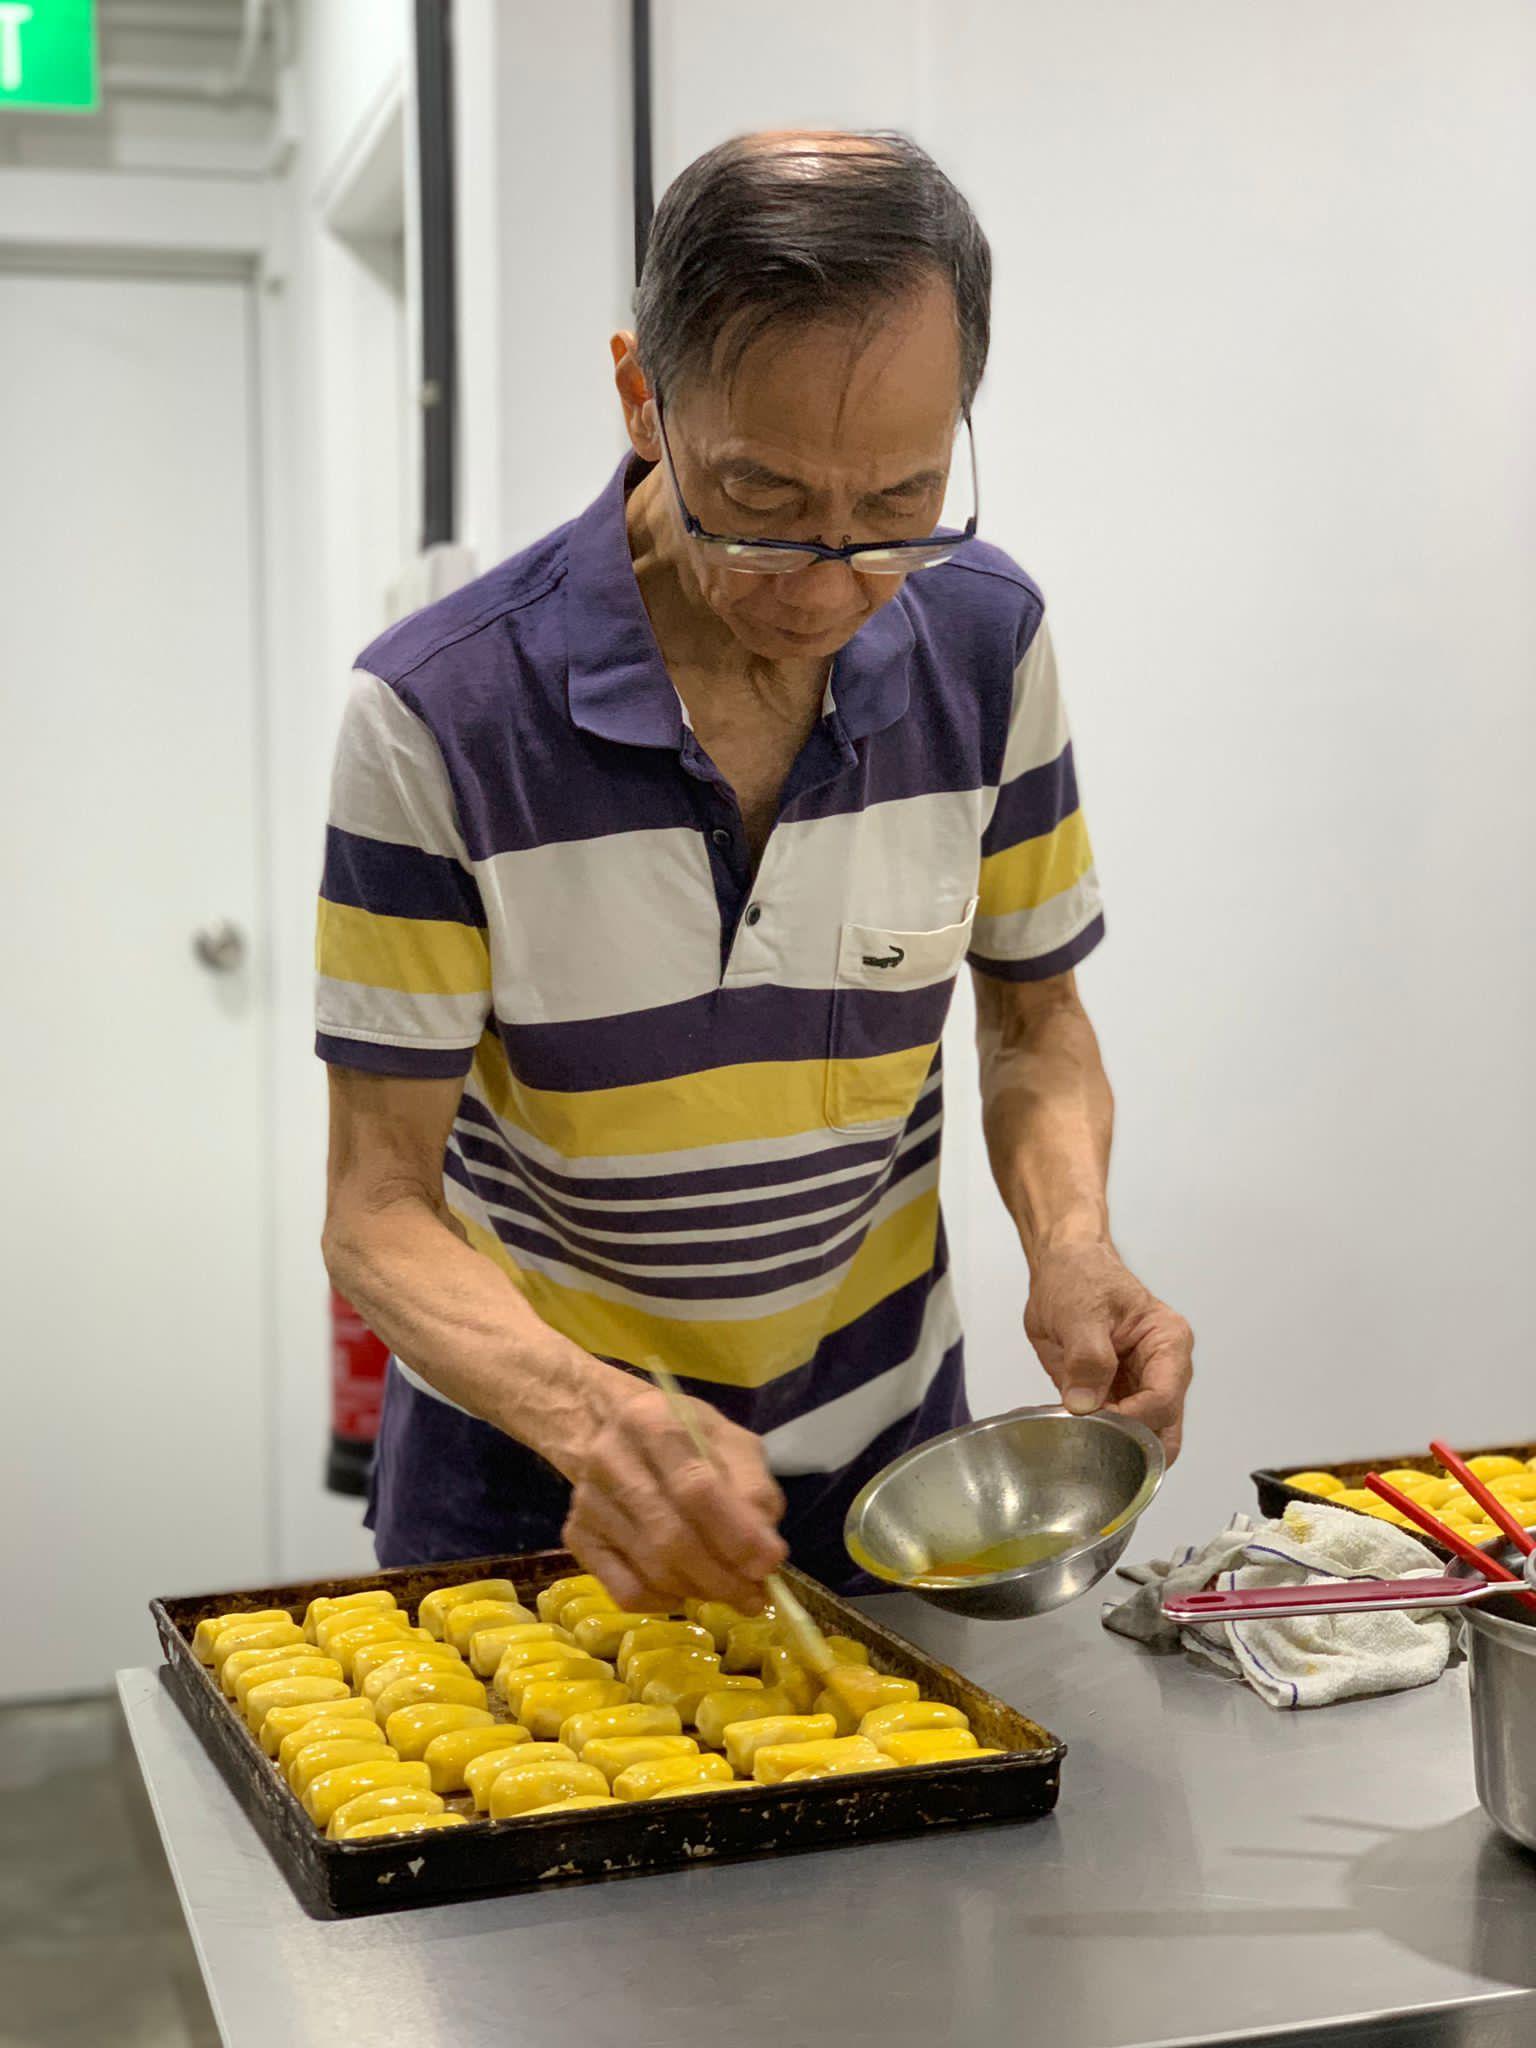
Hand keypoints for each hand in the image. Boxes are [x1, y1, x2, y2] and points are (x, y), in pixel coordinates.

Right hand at [560, 1376, 788, 1611]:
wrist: (607, 1426)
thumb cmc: (682, 1434)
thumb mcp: (728, 1440)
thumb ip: (753, 1487)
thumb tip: (765, 1550)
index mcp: (653, 1422)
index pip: (696, 1488)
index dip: (736, 1534)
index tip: (769, 1564)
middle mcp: (611, 1459)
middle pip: (671, 1537)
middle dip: (721, 1576)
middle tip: (754, 1597)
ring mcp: (588, 1501)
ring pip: (650, 1568)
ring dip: (699, 1591)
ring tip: (730, 1593)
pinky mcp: (576, 1536)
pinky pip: (624, 1590)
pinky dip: (663, 1601)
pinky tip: (685, 1590)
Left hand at [1023, 1239, 1193, 1459]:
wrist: (1062, 1267)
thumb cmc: (1081, 1275)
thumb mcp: (1080, 1311)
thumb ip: (1087, 1357)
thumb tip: (1085, 1402)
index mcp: (1168, 1342)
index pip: (1163, 1398)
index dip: (1131, 1418)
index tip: (1096, 1419)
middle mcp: (1164, 1368)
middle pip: (1162, 1427)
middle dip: (1131, 1443)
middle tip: (1091, 1440)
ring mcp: (1141, 1385)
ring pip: (1143, 1437)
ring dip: (1112, 1443)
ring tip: (1078, 1434)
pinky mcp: (1117, 1394)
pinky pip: (1115, 1429)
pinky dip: (1095, 1436)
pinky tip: (1071, 1427)